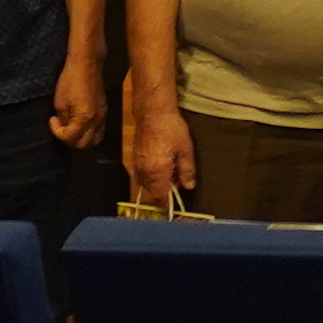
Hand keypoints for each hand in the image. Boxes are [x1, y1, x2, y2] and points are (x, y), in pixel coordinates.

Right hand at [118, 92, 190, 206]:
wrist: (153, 112)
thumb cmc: (171, 129)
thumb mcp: (186, 150)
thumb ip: (187, 170)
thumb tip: (188, 186)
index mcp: (156, 172)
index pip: (160, 197)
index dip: (166, 205)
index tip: (172, 210)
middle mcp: (143, 172)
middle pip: (151, 193)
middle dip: (162, 195)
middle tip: (176, 191)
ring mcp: (136, 165)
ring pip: (145, 185)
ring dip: (156, 186)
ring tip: (171, 178)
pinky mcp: (134, 158)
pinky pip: (141, 175)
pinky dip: (150, 178)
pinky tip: (161, 170)